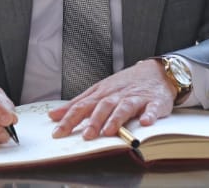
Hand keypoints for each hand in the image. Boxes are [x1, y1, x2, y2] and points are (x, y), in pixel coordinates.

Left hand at [48, 60, 173, 139]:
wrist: (154, 72)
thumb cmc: (124, 85)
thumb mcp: (99, 91)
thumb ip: (78, 104)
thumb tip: (54, 116)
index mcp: (101, 94)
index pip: (82, 106)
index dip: (69, 119)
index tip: (57, 132)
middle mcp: (116, 95)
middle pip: (102, 107)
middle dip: (92, 121)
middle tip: (85, 136)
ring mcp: (135, 98)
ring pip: (123, 108)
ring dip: (116, 119)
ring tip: (108, 131)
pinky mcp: (154, 102)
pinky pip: (152, 109)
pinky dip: (149, 115)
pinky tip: (145, 122)